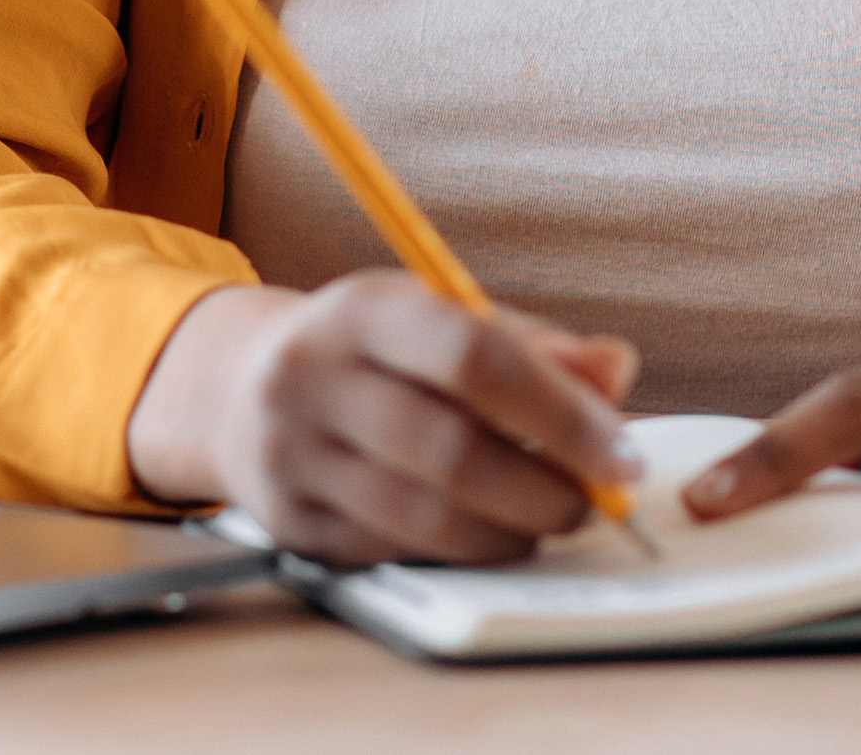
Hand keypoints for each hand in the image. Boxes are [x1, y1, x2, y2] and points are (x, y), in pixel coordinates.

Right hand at [125, 273, 643, 563]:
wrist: (240, 392)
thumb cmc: (370, 353)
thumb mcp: (439, 319)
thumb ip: (533, 346)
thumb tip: (616, 372)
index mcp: (362, 309)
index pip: (471, 354)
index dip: (558, 411)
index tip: (620, 453)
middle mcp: (312, 376)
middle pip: (449, 448)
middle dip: (542, 487)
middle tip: (594, 502)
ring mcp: (292, 455)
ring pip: (423, 516)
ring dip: (509, 531)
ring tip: (550, 520)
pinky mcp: (289, 522)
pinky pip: (394, 551)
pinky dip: (460, 551)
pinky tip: (489, 534)